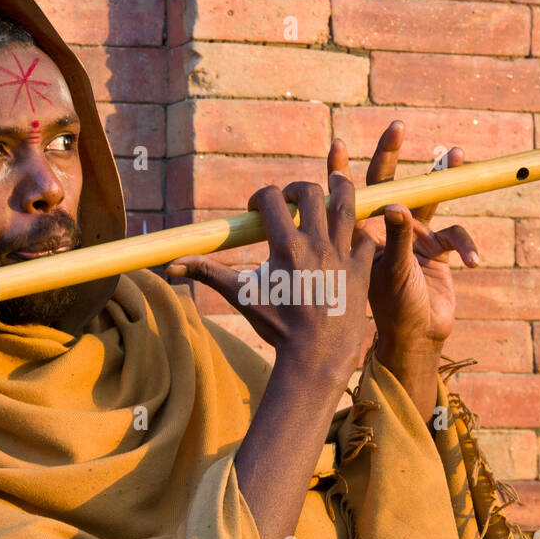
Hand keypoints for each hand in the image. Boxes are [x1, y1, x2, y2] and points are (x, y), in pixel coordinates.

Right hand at [167, 172, 374, 387]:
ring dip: (340, 188)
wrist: (317, 356)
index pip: (272, 198)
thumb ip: (207, 274)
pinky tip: (350, 233)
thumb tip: (171, 265)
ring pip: (348, 203)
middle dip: (298, 189)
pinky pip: (368, 236)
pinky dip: (361, 229)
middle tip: (292, 200)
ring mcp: (344, 254)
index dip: (260, 197)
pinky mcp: (362, 268)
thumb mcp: (242, 296)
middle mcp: (317, 244)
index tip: (256, 211)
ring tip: (334, 182)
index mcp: (286, 246)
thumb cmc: (277, 327)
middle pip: (311, 191)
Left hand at [331, 123, 479, 410]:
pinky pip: (456, 234)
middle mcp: (387, 230)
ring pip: (428, 198)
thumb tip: (395, 205)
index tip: (336, 145)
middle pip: (390, 183)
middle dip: (392, 154)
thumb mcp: (389, 275)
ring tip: (455, 155)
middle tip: (396, 127)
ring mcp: (414, 238)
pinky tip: (473, 262)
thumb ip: (396, 240)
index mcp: (363, 236)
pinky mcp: (439, 249)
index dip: (340, 170)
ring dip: (442, 177)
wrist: (417, 340)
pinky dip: (467, 245)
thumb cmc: (392, 311)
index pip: (348, 196)